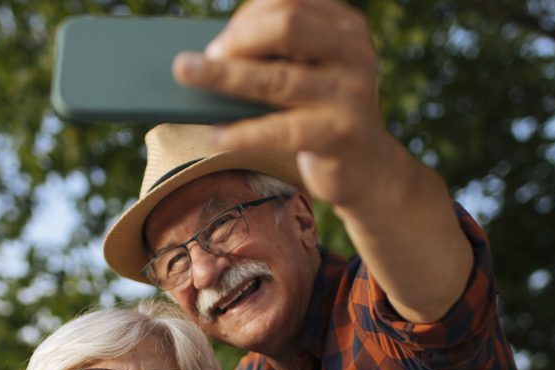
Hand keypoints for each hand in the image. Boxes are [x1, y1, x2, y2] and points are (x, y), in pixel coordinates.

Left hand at [176, 0, 471, 323]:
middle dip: (236, 38)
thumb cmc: (321, 112)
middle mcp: (353, 52)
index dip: (246, 16)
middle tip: (199, 59)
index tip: (217, 40)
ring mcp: (350, 93)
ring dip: (223, 76)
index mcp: (345, 26)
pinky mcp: (340, 135)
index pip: (289, 2)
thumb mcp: (309, 71)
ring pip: (276, 78)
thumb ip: (275, 53)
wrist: (368, 168)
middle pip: (287, 25)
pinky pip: (280, 130)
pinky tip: (216, 134)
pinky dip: (242, 132)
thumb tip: (206, 52)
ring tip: (187, 76)